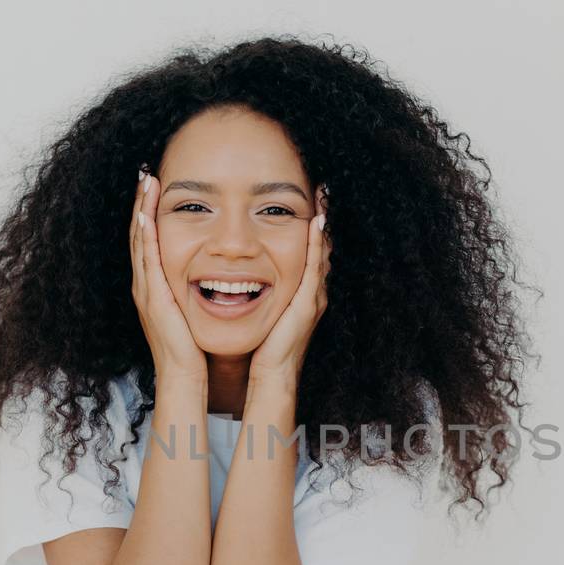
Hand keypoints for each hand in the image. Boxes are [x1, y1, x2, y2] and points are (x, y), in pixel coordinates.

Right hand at [130, 168, 205, 382]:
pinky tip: (146, 214)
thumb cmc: (193, 347)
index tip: (155, 186)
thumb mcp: (191, 310)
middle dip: (141, 202)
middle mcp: (145, 283)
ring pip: (139, 240)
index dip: (149, 211)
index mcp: (155, 285)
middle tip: (145, 173)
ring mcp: (145, 289)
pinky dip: (145, 235)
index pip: (149, 239)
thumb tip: (212, 272)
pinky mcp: (152, 296)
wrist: (184, 375)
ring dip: (141, 210)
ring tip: (145, 182)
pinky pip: (146, 259)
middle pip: (139, 233)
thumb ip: (195, 290)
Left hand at [250, 184, 330, 384]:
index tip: (308, 200)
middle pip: (321, 247)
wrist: (270, 375)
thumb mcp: (262, 312)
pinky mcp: (308, 303)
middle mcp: (312, 291)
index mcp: (301, 293)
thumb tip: (239, 276)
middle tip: (322, 189)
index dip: (311, 227)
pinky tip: (317, 221)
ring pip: (323, 252)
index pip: (309, 252)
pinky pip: (315, 266)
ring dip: (324, 223)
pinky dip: (318, 243)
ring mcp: (313, 296)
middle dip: (322, 218)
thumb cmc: (261, 348)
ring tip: (324, 196)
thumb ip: (259, 294)